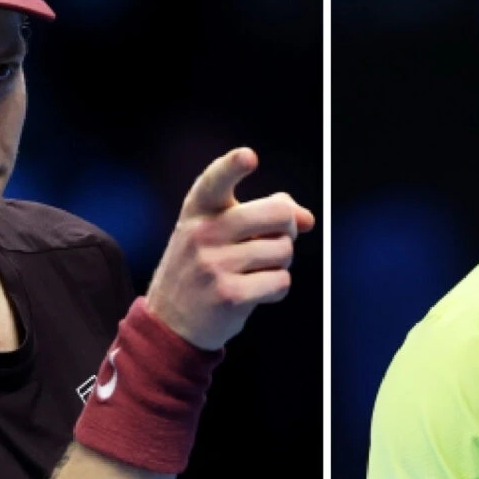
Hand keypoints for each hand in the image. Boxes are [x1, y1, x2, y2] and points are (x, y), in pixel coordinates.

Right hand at [144, 147, 314, 349]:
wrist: (171, 322)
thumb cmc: (205, 267)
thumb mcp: (219, 233)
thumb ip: (262, 215)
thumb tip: (306, 218)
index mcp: (198, 210)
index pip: (215, 180)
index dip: (233, 166)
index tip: (249, 156)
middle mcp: (202, 233)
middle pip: (277, 214)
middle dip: (288, 229)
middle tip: (277, 241)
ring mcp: (213, 265)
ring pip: (283, 251)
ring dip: (281, 263)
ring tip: (256, 271)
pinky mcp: (228, 295)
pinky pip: (280, 282)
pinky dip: (277, 288)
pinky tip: (255, 293)